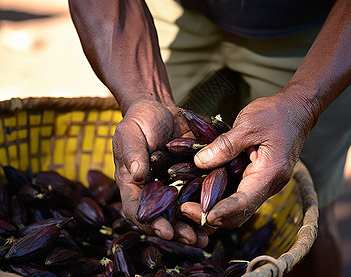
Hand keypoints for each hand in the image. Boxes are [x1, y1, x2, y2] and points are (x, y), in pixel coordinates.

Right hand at [112, 99, 208, 246]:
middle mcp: (154, 191)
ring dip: (194, 226)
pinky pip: (199, 194)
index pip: (139, 210)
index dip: (151, 223)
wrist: (159, 110)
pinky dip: (208, 206)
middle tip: (193, 239)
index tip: (166, 230)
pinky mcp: (191, 177)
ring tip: (208, 237)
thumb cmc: (138, 122)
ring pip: (183, 213)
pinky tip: (221, 214)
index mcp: (134, 185)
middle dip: (178, 232)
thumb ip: (132, 153)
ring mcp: (173, 186)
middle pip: (163, 218)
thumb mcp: (130, 133)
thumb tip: (138, 174)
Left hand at [181, 92, 315, 228]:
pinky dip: (222, 197)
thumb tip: (200, 162)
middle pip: (240, 212)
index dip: (223, 211)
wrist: (296, 110)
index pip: (245, 202)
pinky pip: (240, 194)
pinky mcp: (259, 179)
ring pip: (239, 207)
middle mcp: (270, 184)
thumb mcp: (248, 124)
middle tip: (186, 209)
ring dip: (215, 209)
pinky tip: (202, 191)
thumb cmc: (275, 114)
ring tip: (189, 204)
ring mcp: (265, 184)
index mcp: (270, 173)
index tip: (203, 215)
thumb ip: (224, 145)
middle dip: (214, 216)